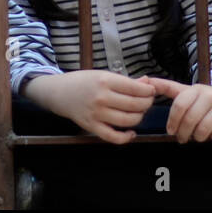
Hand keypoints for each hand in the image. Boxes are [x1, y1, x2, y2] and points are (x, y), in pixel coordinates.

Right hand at [26, 71, 154, 144]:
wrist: (60, 93)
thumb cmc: (83, 82)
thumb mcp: (103, 75)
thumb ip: (125, 81)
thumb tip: (147, 82)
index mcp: (105, 80)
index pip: (135, 88)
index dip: (148, 91)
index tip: (151, 91)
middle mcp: (101, 98)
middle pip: (134, 105)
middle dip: (146, 104)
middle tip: (147, 101)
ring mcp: (96, 114)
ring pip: (128, 121)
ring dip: (139, 117)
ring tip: (139, 112)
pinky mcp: (92, 127)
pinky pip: (113, 137)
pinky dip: (126, 137)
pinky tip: (131, 132)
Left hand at [146, 77, 211, 142]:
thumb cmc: (204, 98)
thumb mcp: (185, 90)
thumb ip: (165, 86)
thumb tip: (144, 79)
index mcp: (195, 89)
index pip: (179, 106)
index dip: (172, 121)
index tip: (170, 130)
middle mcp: (210, 95)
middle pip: (190, 120)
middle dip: (183, 134)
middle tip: (182, 138)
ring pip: (204, 130)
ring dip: (198, 137)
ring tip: (197, 135)